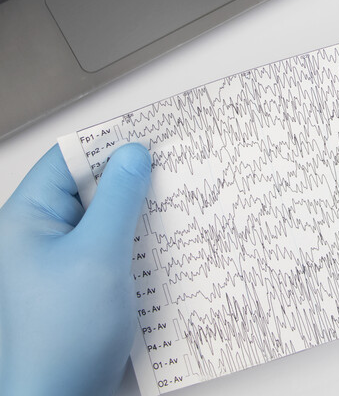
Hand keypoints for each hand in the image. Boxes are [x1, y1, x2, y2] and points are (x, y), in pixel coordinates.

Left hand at [0, 143, 150, 394]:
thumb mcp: (99, 256)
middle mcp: (40, 235)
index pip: (67, 161)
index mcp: (27, 219)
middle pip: (88, 189)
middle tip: (172, 172)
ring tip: (177, 206)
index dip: (107, 146)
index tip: (149, 139)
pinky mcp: (83, 282)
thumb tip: (133, 154)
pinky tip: (166, 244)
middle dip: (130, 182)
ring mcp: (62, 260)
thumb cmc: (67, 333)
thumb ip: (118, 200)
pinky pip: (112, 248)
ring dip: (138, 215)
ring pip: (105, 220)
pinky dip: (137, 243)